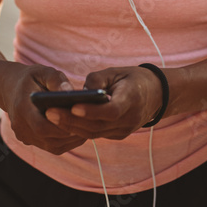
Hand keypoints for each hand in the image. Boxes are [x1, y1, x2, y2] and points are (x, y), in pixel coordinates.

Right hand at [0, 64, 87, 154]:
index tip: (81, 117)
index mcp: (21, 108)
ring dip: (71, 138)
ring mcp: (25, 136)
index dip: (62, 125)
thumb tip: (71, 92)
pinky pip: (51, 145)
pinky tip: (79, 130)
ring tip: (89, 126)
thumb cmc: (30, 78)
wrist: (9, 88)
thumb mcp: (43, 72)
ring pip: (52, 145)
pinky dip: (66, 140)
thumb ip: (56, 80)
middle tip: (92, 123)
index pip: (42, 126)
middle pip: (49, 138)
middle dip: (71, 132)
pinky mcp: (30, 141)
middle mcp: (20, 127)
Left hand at [46, 66, 162, 140]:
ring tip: (50, 117)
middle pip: (97, 125)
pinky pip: (96, 134)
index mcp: (132, 99)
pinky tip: (62, 123)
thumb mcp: (117, 72)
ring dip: (71, 126)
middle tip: (49, 112)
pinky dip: (79, 129)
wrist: (157, 95)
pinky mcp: (118, 135)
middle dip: (71, 120)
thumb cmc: (133, 78)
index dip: (92, 111)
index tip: (73, 106)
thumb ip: (97, 80)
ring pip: (94, 133)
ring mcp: (124, 130)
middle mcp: (129, 119)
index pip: (111, 110)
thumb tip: (78, 93)